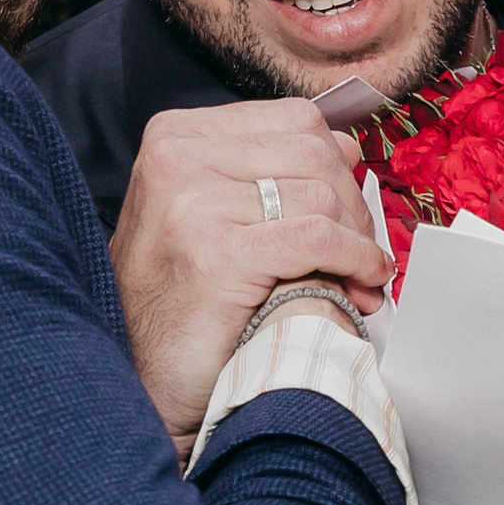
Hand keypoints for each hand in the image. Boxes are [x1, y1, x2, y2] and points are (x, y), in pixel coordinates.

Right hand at [112, 102, 388, 447]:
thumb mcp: (209, 212)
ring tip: (358, 280)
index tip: (349, 215)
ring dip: (357, 241)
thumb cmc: (179, 302)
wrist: (141, 383)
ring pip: (320, 195)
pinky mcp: (216, 254)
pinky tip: (361, 283)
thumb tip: (345, 147)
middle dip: (353, 207)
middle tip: (362, 255)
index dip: (338, 169)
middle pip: (313, 153)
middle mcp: (175, 158)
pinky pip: (316, 238)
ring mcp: (191, 203)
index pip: (294, 122)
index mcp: (175, 137)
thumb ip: (264, 170)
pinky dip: (353, 260)